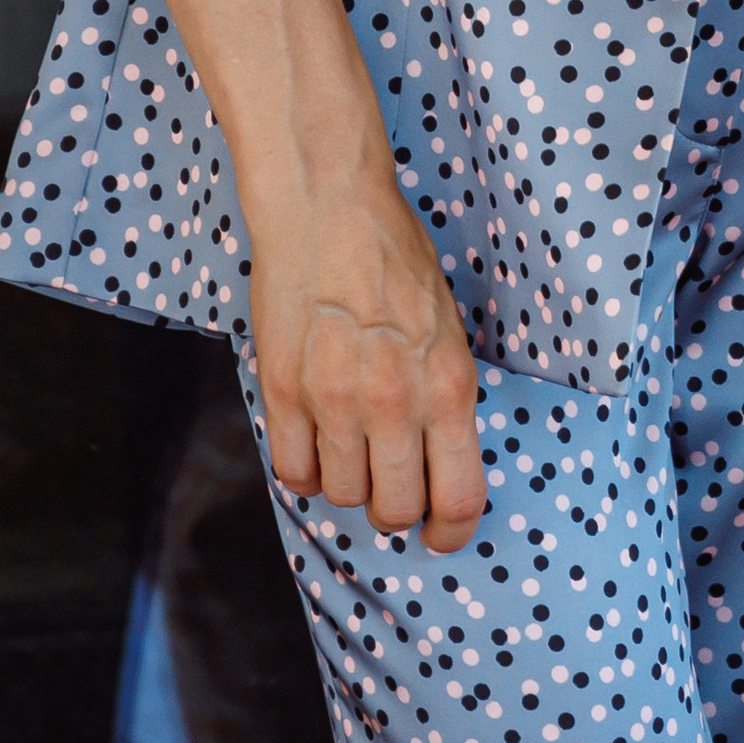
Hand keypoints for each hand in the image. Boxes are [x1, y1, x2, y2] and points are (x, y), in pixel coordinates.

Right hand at [248, 171, 486, 551]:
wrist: (329, 206)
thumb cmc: (394, 258)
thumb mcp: (447, 327)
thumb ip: (444, 396)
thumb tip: (438, 464)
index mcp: (448, 385)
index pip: (458, 497)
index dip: (450, 532)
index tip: (440, 536)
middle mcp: (395, 402)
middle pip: (394, 509)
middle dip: (395, 507)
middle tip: (389, 483)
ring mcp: (336, 400)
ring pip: (342, 495)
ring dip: (347, 481)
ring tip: (348, 442)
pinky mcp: (285, 392)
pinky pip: (293, 472)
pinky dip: (304, 469)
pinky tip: (313, 439)